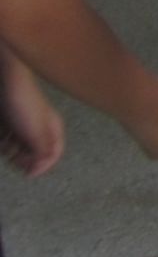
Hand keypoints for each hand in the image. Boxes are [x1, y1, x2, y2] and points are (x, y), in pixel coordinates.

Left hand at [0, 63, 62, 177]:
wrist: (6, 83)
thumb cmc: (24, 106)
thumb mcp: (36, 133)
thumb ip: (41, 153)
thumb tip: (38, 170)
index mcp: (53, 129)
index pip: (54, 154)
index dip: (42, 166)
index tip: (28, 173)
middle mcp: (41, 128)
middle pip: (34, 153)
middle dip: (22, 158)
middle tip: (14, 157)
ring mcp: (24, 124)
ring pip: (18, 147)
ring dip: (10, 150)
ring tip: (6, 142)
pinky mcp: (10, 122)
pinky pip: (7, 139)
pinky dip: (3, 141)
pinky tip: (2, 136)